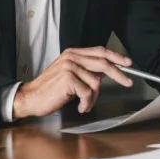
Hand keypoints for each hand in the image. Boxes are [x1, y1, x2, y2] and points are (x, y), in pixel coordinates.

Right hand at [13, 47, 133, 118]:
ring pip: (96, 82)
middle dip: (119, 74)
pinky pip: (88, 93)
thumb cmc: (50, 90)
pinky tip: (80, 107)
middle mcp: (71, 57)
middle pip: (103, 63)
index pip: (100, 51)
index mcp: (73, 53)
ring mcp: (69, 67)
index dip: (116, 56)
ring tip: (85, 104)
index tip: (128, 63)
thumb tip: (107, 72)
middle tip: (128, 82)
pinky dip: (86, 103)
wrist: (31, 98)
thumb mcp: (70, 75)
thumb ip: (87, 70)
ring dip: (94, 98)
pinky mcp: (68, 79)